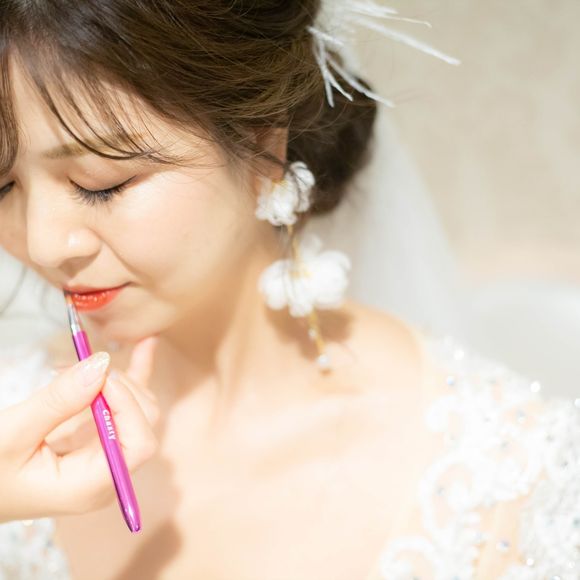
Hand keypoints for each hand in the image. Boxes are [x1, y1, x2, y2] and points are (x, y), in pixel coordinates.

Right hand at [0, 336, 159, 523]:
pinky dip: (133, 376)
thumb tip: (100, 365)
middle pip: (144, 423)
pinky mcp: (96, 440)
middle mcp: (106, 475)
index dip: (128, 405)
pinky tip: (146, 344)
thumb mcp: (12, 434)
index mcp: (90, 486)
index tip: (101, 377)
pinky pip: (124, 406)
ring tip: (81, 363)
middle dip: (122, 387)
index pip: (138, 444)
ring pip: (138, 410)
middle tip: (85, 365)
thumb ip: (59, 401)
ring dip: (119, 379)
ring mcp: (104, 457)